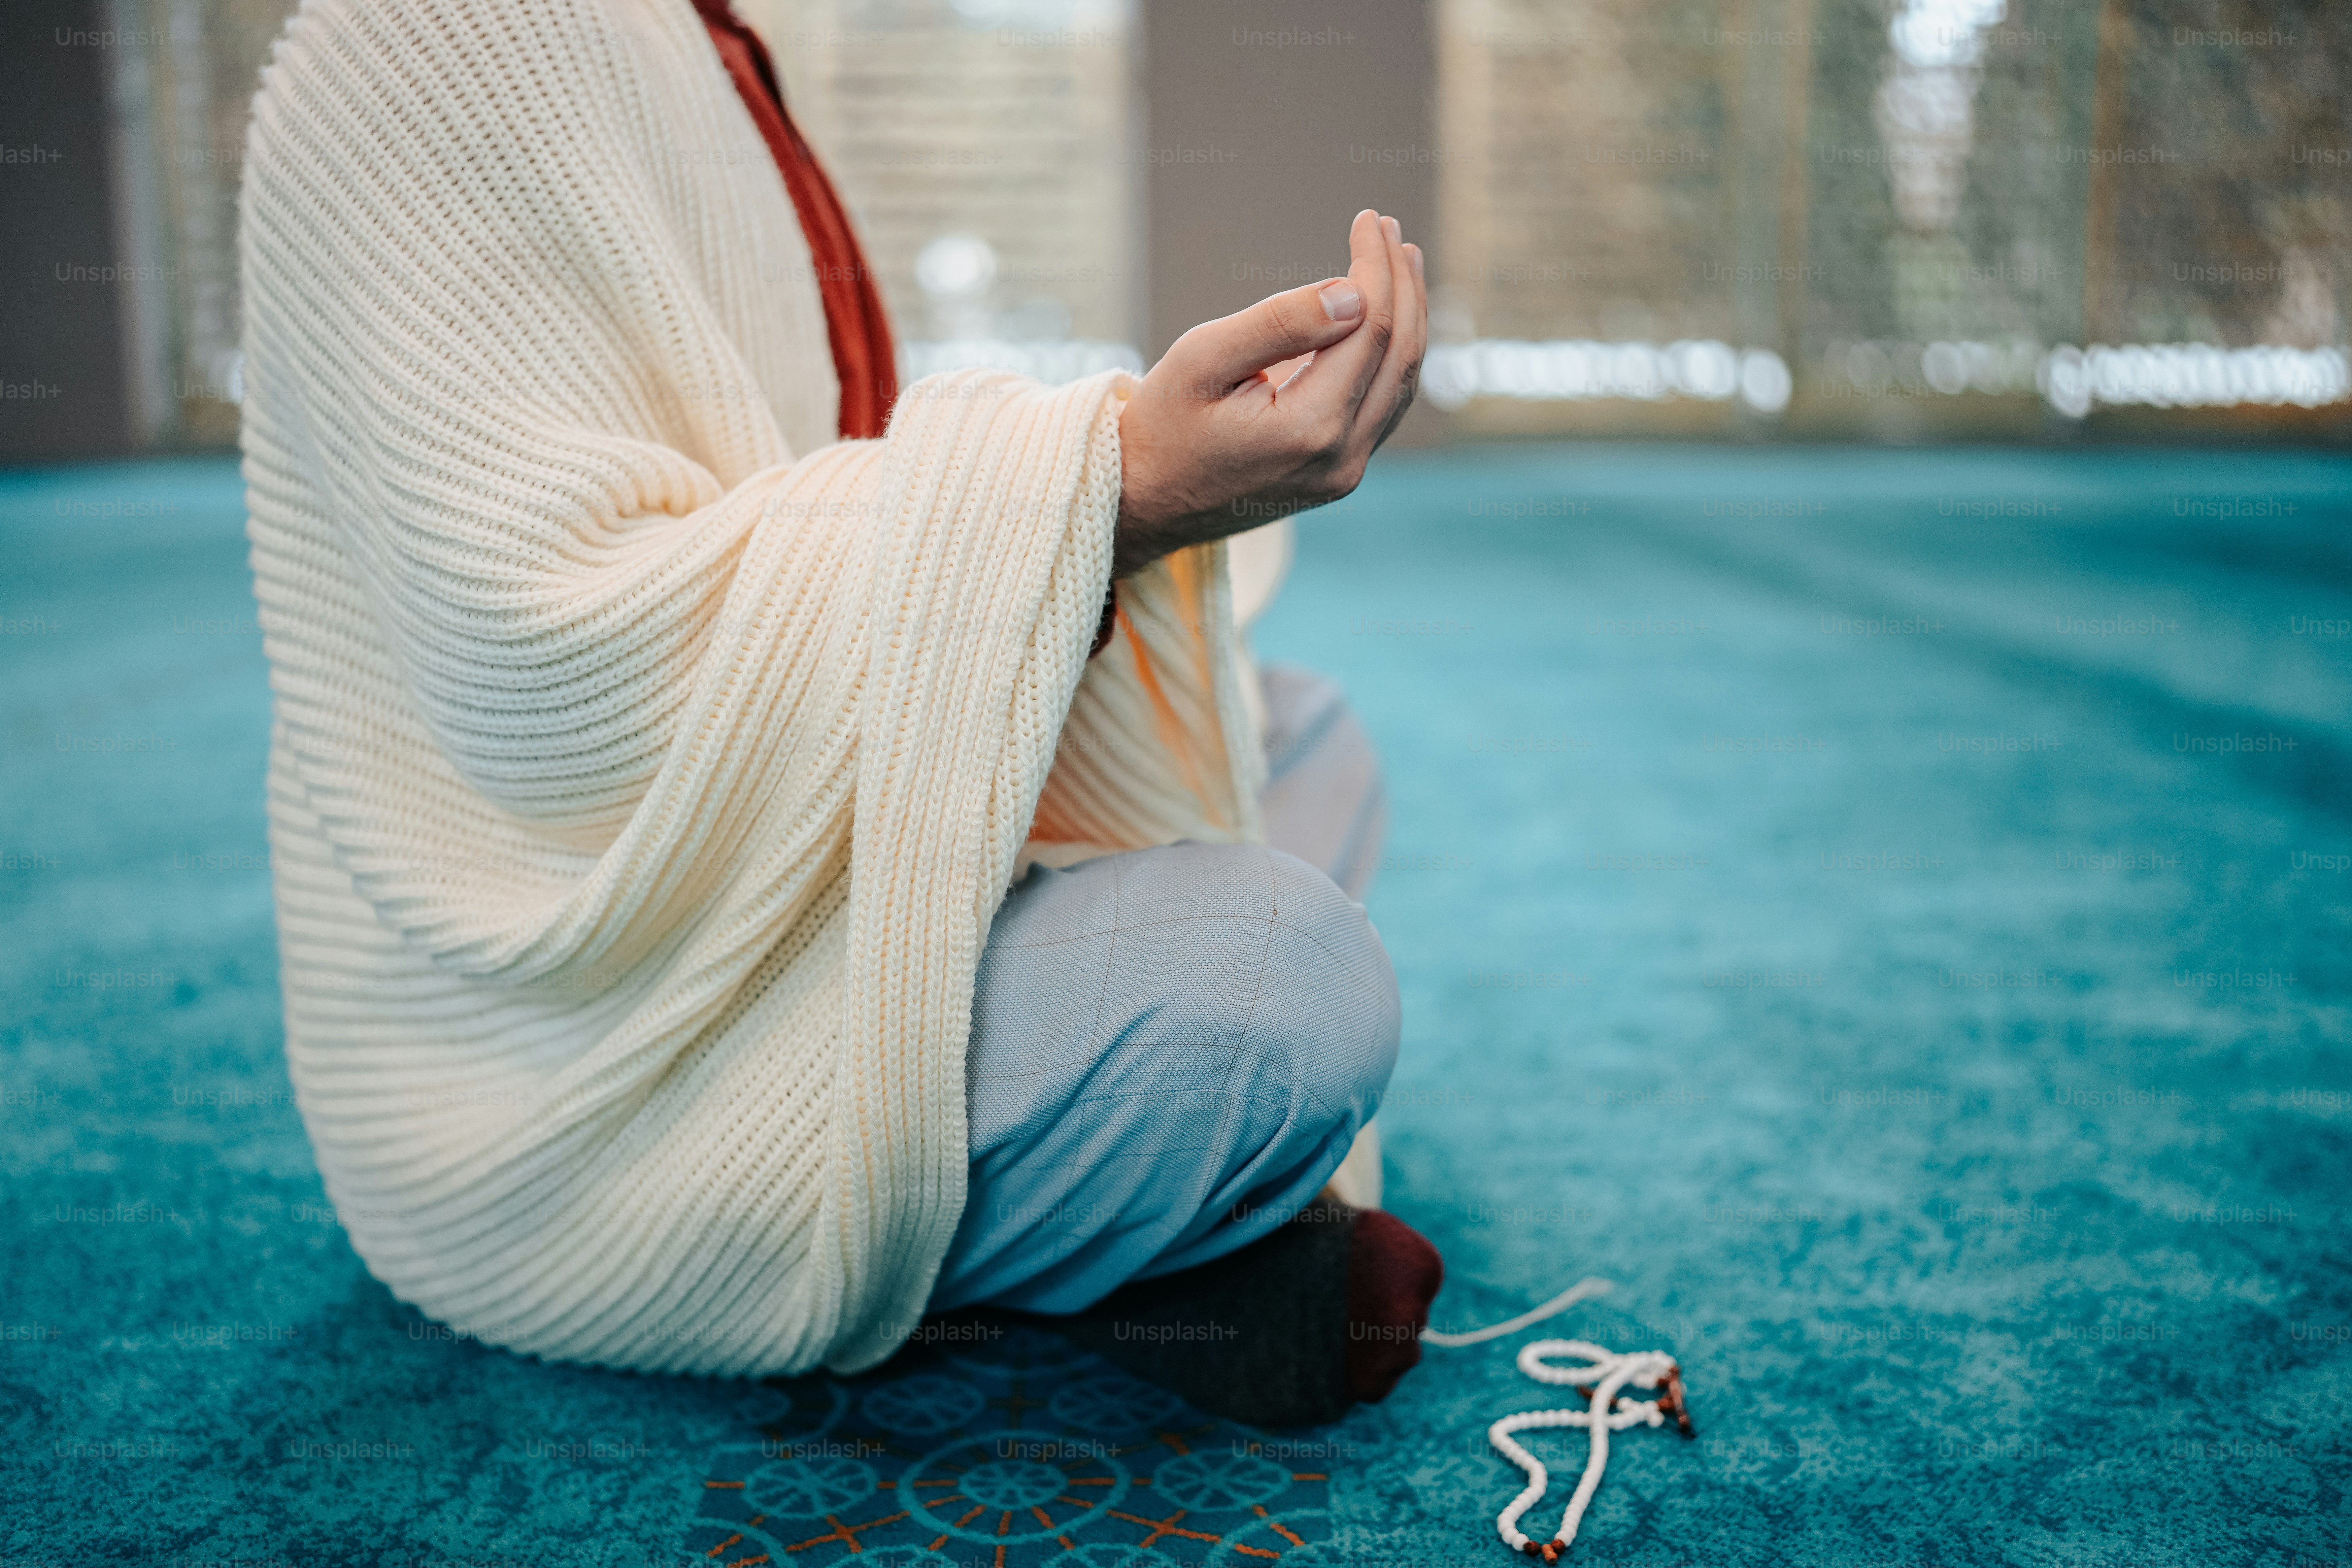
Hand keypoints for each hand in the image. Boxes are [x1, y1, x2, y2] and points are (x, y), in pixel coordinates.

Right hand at [1113, 209, 1425, 577]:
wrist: (1144, 502)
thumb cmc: (1162, 425)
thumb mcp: (1203, 358)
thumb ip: (1279, 324)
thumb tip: (1354, 291)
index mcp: (1308, 428)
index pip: (1369, 329)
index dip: (1374, 267)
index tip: (1368, 219)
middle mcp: (1341, 458)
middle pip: (1399, 355)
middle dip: (1401, 285)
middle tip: (1393, 230)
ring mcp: (1345, 473)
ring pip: (1399, 382)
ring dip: (1407, 318)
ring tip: (1403, 263)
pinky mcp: (1339, 474)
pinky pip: (1382, 406)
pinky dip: (1390, 356)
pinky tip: (1385, 320)